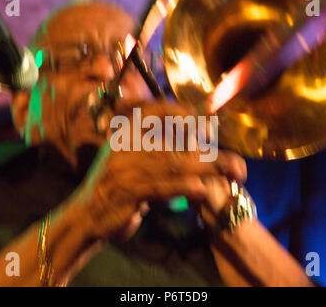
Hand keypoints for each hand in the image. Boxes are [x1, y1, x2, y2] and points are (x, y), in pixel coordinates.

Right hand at [67, 101, 246, 240]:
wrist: (87, 214)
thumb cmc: (115, 184)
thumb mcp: (130, 158)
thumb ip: (157, 147)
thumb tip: (193, 140)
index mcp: (126, 132)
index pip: (156, 111)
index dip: (185, 114)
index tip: (208, 123)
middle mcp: (126, 145)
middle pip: (176, 143)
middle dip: (211, 153)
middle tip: (238, 163)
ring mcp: (125, 168)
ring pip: (174, 164)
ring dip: (207, 169)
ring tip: (233, 174)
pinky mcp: (127, 191)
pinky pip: (160, 186)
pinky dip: (182, 187)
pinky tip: (200, 189)